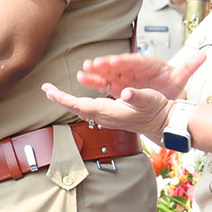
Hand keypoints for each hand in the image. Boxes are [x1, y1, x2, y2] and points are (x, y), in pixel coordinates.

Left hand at [42, 82, 172, 140]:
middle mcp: (105, 117)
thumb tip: (125, 92)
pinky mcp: (111, 116)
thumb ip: (136, 95)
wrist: (164, 122)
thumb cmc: (157, 109)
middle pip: (76, 108)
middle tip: (46, 89)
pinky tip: (75, 100)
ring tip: (55, 93)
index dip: (64, 99)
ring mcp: (107, 118)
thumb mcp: (148, 99)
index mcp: (109, 111)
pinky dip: (77, 103)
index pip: (80, 105)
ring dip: (67, 101)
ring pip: (81, 109)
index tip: (50, 92)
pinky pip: (89, 109)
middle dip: (60, 99)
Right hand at [75, 49, 204, 99]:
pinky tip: (83, 78)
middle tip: (93, 64)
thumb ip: (188, 67)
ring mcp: (123, 76)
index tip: (114, 61)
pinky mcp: (117, 85)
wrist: (165, 96)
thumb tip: (202, 55)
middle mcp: (132, 68)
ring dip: (96, 72)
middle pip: (117, 65)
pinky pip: (104, 82)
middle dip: (105, 65)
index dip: (123, 61)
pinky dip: (94, 80)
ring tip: (84, 70)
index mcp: (146, 64)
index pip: (134, 61)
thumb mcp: (180, 76)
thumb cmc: (170, 83)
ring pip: (108, 72)